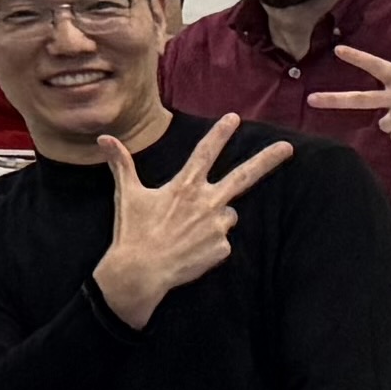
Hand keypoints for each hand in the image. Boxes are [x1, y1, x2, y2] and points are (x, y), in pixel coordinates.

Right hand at [94, 116, 282, 326]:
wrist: (140, 272)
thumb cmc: (132, 231)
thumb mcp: (128, 194)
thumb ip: (121, 164)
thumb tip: (103, 139)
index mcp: (184, 186)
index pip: (205, 153)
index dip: (220, 133)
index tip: (234, 117)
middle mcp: (207, 202)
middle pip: (243, 176)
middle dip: (267, 159)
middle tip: (287, 147)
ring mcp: (217, 226)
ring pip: (228, 214)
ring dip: (216, 217)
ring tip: (188, 231)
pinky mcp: (222, 248)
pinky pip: (222, 241)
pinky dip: (210, 243)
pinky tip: (191, 250)